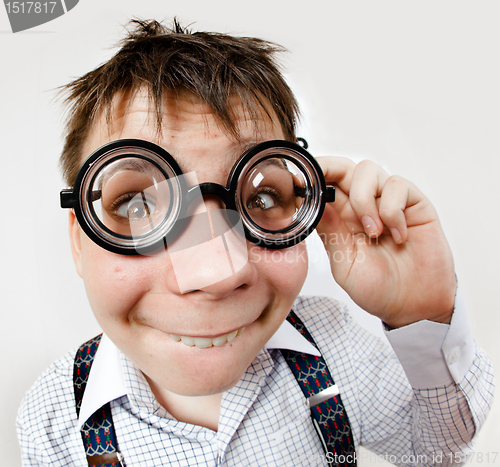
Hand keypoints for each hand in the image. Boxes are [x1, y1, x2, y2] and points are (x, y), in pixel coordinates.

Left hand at [316, 157, 456, 327]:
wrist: (414, 306)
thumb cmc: (379, 290)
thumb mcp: (346, 265)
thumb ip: (331, 234)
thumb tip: (314, 206)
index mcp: (341, 219)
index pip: (324, 185)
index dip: (312, 177)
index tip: (299, 183)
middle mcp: (364, 205)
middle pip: (344, 168)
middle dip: (331, 171)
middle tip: (329, 193)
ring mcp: (389, 202)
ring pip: (368, 171)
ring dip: (364, 200)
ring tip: (374, 232)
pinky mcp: (414, 204)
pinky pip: (398, 185)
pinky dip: (393, 210)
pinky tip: (398, 234)